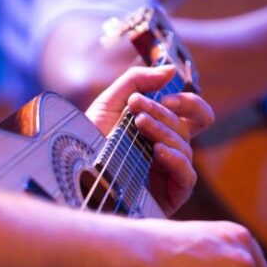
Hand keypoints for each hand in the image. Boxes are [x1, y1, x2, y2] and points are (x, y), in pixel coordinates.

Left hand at [85, 66, 214, 215]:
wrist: (72, 172)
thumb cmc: (88, 139)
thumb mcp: (109, 103)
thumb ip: (137, 80)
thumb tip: (171, 70)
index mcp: (161, 131)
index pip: (195, 115)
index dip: (188, 102)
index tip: (166, 97)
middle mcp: (169, 151)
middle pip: (186, 127)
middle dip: (162, 113)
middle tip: (136, 106)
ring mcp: (169, 174)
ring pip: (186, 147)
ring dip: (163, 131)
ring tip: (138, 124)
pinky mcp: (170, 195)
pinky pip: (187, 176)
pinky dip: (176, 160)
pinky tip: (158, 151)